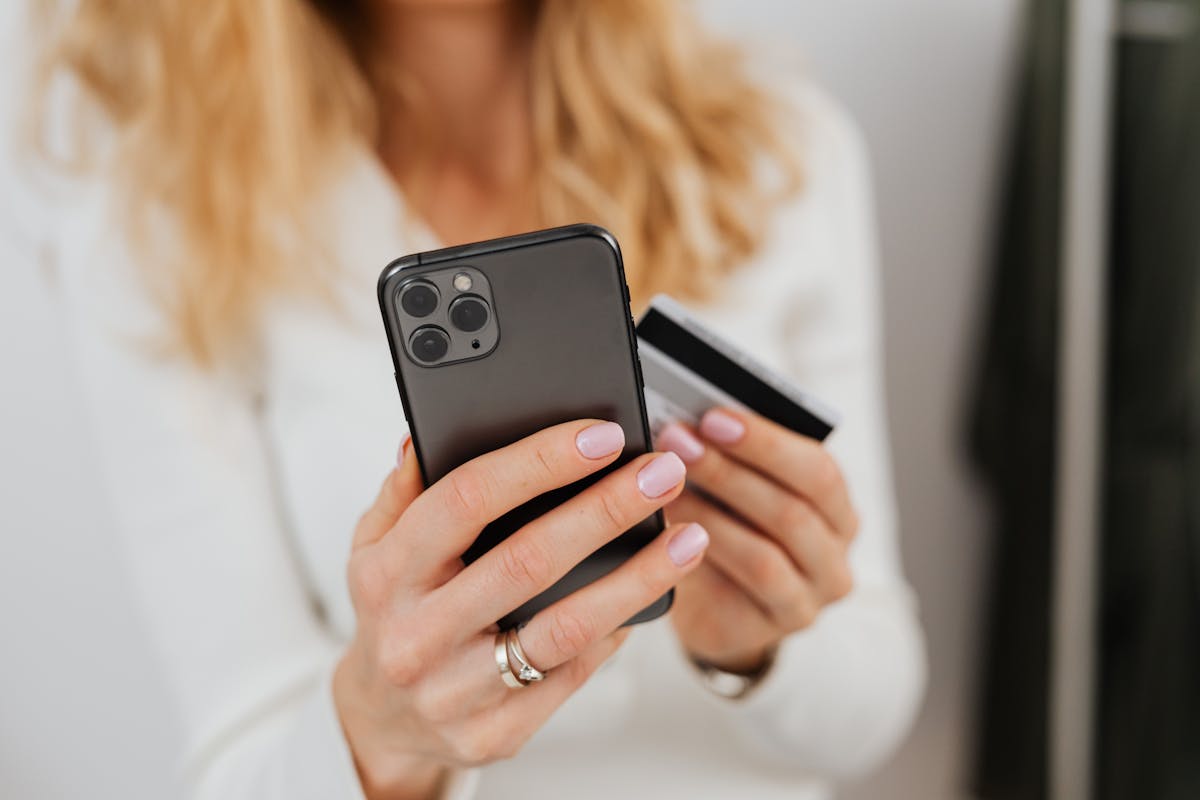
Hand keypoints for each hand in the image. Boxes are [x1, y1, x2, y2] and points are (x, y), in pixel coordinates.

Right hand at [334, 420, 707, 798]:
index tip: (601, 437)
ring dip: (638, 577)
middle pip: (529, 560)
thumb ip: (406, 489)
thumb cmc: (395, 611)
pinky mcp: (496, 733)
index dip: (539, 461)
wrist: (383, 719)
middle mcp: (417, 634)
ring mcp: (456, 691)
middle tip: (662, 473)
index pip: (466, 499)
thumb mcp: (374, 544)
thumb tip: (430, 436)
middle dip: (606, 509)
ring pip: (566, 627)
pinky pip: (573, 673)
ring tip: (689, 537)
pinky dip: (617, 628)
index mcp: (387, 573)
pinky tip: (651, 593)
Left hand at [657, 408, 858, 674]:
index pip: (817, 470)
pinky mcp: (771, 630)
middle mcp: (835, 557)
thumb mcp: (735, 490)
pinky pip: (738, 594)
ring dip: (709, 514)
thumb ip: (729, 456)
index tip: (712, 417)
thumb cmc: (728, 528)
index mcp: (836, 509)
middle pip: (792, 511)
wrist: (716, 608)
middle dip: (728, 471)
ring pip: (765, 555)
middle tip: (677, 441)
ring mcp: (809, 601)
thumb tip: (689, 420)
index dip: (765, 442)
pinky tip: (667, 534)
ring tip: (662, 485)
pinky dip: (702, 556)